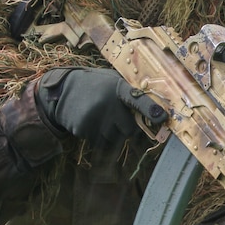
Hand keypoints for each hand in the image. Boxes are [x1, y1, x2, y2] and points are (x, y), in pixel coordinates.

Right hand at [36, 67, 164, 146]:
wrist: (62, 90)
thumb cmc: (96, 85)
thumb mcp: (113, 80)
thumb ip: (131, 93)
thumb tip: (156, 111)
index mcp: (117, 88)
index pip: (138, 100)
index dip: (150, 110)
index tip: (162, 118)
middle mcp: (107, 102)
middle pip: (129, 129)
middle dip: (126, 127)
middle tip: (116, 116)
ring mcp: (94, 117)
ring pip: (115, 139)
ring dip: (112, 133)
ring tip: (100, 117)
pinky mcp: (83, 129)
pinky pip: (100, 143)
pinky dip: (98, 137)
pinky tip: (90, 122)